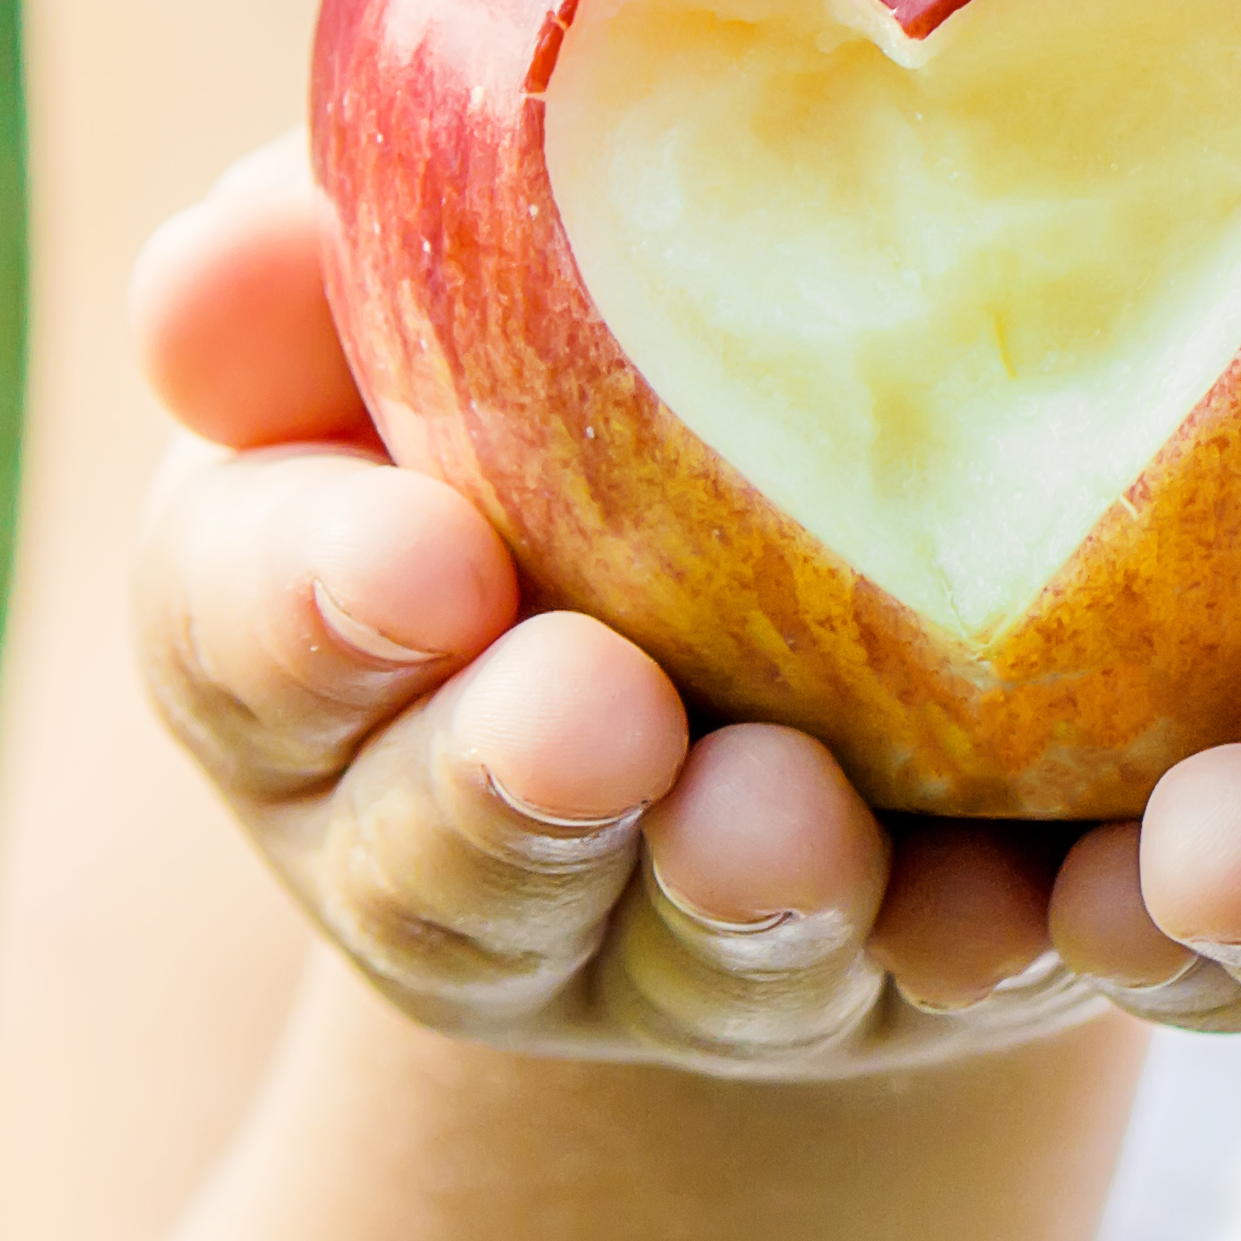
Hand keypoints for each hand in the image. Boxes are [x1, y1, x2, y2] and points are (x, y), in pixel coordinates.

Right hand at [132, 141, 1097, 1075]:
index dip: (314, 608)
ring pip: (690, 962)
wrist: (829, 468)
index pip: (246, 635)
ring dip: (738, 894)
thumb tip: (218, 261)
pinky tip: (1022, 904)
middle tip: (597, 716)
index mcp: (300, 639)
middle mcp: (458, 843)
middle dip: (513, 794)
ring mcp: (677, 944)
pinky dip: (977, 945)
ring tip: (787, 814)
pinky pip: (945, 983)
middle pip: (445, 867)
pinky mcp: (901, 971)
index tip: (420, 555)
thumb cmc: (567, 314)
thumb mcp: (422, 264)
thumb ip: (310, 256)